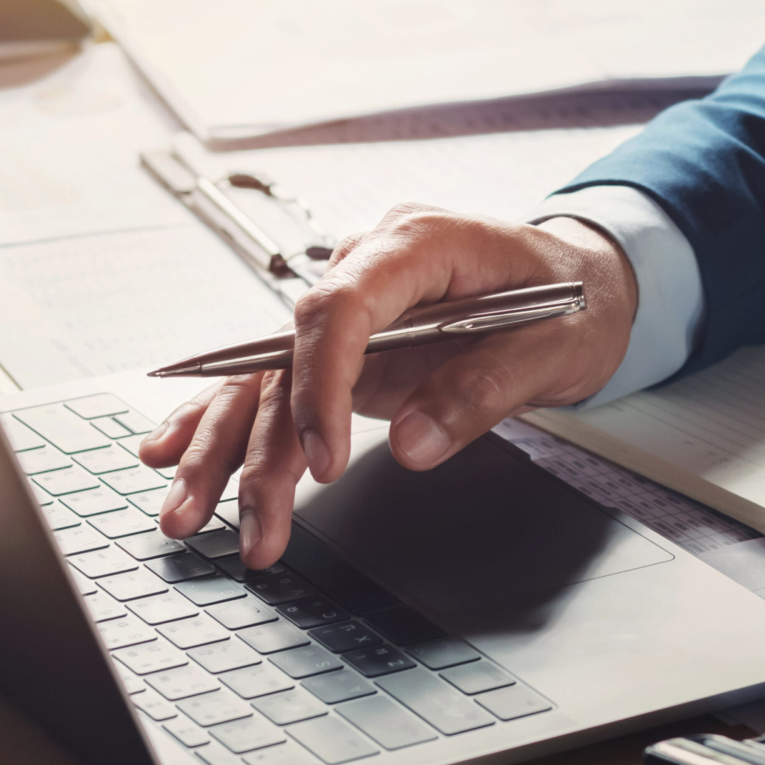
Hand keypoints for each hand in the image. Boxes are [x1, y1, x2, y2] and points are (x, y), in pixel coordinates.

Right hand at [136, 204, 637, 568]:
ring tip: (189, 515)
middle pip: (289, 353)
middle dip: (256, 441)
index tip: (323, 458)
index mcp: (420, 245)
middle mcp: (371, 268)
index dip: (320, 384)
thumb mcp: (556, 346)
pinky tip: (175, 455)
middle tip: (246, 519)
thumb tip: (411, 445)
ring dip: (227, 448)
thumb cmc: (577, 300)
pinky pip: (278, 381)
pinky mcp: (352, 346)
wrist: (588, 282)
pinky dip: (230, 422)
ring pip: (270, 377)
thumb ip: (483, 390)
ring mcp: (356, 309)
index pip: (340, 307)